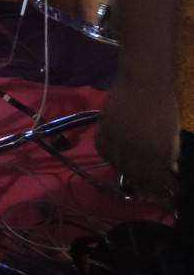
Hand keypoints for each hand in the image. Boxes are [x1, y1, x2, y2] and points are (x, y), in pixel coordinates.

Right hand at [96, 74, 177, 204]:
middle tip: (143, 188)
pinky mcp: (105, 126)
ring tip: (128, 172)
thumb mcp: (173, 132)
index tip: (159, 193)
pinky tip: (113, 156)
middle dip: (140, 184)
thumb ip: (169, 153)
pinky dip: (107, 156)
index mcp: (157, 150)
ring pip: (116, 164)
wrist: (144, 80)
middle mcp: (136, 147)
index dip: (157, 189)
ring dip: (123, 171)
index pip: (155, 178)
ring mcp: (118, 137)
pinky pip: (102, 148)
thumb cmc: (165, 105)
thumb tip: (169, 169)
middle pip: (134, 174)